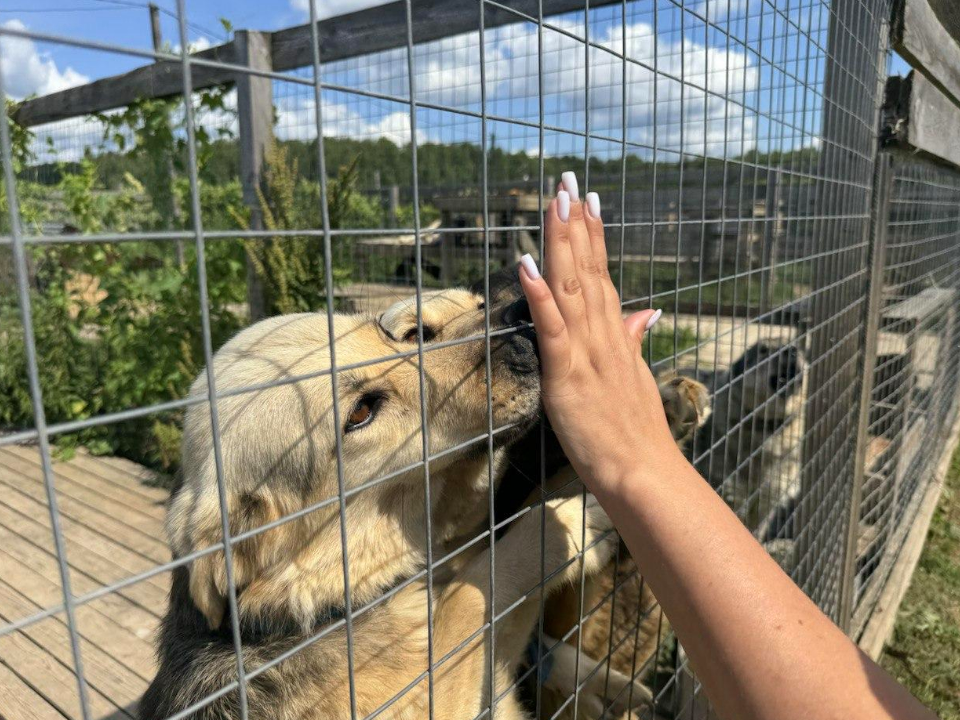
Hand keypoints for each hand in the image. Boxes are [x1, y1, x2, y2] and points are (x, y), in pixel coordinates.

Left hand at [518, 172, 682, 491]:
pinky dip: (539, 295)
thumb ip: (633, 338)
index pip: (602, 275)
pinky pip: (552, 328)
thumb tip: (644, 310)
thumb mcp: (634, 377)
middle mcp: (602, 335)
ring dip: (560, 244)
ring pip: (571, 288)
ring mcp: (586, 352)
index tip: (587, 200)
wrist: (644, 472)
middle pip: (587, 270)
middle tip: (566, 181)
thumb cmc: (635, 431)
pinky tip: (527, 265)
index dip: (593, 236)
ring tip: (554, 203)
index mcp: (613, 335)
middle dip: (575, 224)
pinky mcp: (568, 374)